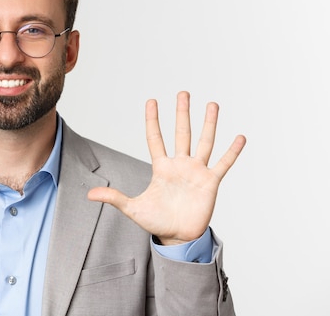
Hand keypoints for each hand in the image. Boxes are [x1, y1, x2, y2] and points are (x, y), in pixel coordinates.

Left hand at [88, 91, 245, 244]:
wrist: (178, 237)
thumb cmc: (157, 221)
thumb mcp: (133, 208)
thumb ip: (114, 198)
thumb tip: (89, 194)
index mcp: (161, 168)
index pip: (155, 138)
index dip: (153, 120)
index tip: (151, 101)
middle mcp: (180, 165)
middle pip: (181, 133)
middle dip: (182, 113)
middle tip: (183, 93)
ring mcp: (196, 172)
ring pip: (204, 142)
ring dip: (208, 124)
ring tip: (212, 105)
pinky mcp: (210, 183)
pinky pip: (223, 164)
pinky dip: (232, 152)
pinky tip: (239, 137)